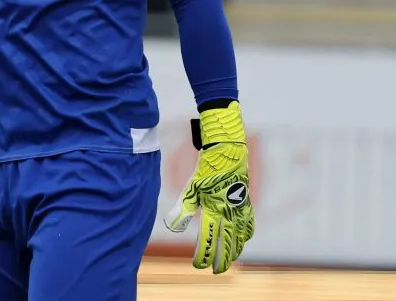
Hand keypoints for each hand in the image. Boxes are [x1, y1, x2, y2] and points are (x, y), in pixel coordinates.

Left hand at [165, 101, 254, 273]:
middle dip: (222, 259)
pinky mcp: (246, 202)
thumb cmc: (207, 170)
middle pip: (228, 244)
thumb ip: (183, 209)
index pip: (208, 240)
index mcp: (215, 211)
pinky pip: (249, 223)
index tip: (198, 266)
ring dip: (235, 249)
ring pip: (241, 237)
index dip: (203, 255)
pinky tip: (244, 237)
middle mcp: (230, 213)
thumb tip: (172, 228)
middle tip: (216, 270)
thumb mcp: (191, 188)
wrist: (228, 152)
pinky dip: (246, 234)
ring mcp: (241, 209)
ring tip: (230, 259)